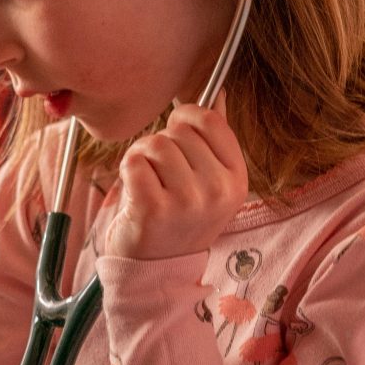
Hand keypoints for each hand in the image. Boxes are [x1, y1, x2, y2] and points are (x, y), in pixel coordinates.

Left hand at [105, 102, 247, 260]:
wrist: (158, 270)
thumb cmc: (179, 219)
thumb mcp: (209, 182)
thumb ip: (215, 138)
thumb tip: (218, 94)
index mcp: (236, 179)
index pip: (211, 120)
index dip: (187, 117)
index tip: (177, 130)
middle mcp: (217, 191)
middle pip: (179, 131)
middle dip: (162, 142)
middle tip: (160, 173)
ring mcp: (187, 202)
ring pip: (155, 143)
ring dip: (142, 156)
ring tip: (147, 182)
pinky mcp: (154, 209)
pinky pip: (134, 161)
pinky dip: (128, 170)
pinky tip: (135, 191)